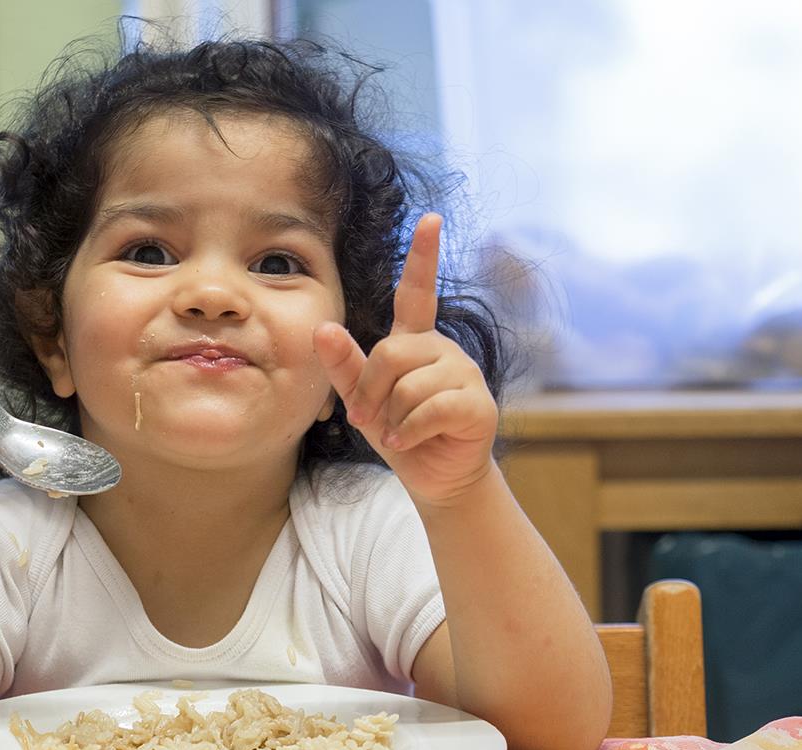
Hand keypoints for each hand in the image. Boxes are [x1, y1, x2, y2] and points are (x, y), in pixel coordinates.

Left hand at [313, 213, 497, 506]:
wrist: (435, 478)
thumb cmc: (399, 433)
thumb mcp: (363, 400)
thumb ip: (344, 366)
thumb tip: (323, 326)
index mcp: (416, 341)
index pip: (418, 292)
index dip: (423, 256)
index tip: (430, 219)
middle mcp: (443, 349)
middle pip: (391, 352)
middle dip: (369, 390)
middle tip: (366, 418)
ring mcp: (465, 375)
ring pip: (410, 384)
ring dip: (390, 415)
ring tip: (396, 430)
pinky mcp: (478, 404)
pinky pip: (430, 408)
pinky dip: (408, 430)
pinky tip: (407, 441)